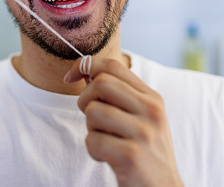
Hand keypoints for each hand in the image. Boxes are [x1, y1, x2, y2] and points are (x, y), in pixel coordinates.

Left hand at [64, 57, 182, 186]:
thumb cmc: (145, 152)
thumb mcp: (142, 118)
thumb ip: (119, 94)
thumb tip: (86, 71)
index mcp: (152, 98)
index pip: (113, 65)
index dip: (85, 65)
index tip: (71, 77)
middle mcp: (151, 110)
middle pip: (100, 83)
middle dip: (85, 100)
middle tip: (92, 118)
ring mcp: (143, 132)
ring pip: (93, 112)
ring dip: (91, 129)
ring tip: (106, 141)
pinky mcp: (131, 155)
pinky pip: (92, 140)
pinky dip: (93, 151)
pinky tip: (107, 158)